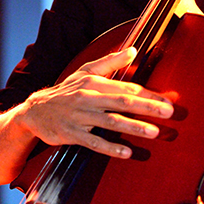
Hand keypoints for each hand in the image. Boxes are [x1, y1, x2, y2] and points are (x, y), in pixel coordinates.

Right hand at [19, 47, 173, 158]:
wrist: (34, 111)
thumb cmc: (65, 91)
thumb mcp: (85, 72)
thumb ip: (110, 62)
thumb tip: (133, 50)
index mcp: (93, 83)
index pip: (126, 88)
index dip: (148, 95)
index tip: (168, 101)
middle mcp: (87, 97)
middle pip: (122, 102)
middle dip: (147, 107)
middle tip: (169, 112)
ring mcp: (79, 116)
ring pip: (110, 121)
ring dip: (133, 126)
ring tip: (154, 132)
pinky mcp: (71, 134)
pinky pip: (93, 142)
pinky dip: (110, 147)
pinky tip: (126, 153)